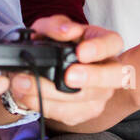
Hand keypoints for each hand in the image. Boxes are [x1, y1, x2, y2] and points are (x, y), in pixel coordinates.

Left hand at [6, 15, 126, 126]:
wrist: (46, 68)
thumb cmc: (56, 44)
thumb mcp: (51, 27)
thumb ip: (57, 25)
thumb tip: (66, 32)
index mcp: (106, 43)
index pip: (113, 43)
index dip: (99, 49)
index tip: (81, 52)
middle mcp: (109, 69)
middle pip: (114, 77)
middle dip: (92, 78)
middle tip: (69, 77)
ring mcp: (100, 93)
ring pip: (86, 99)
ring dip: (53, 94)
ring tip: (24, 83)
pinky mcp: (85, 111)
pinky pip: (69, 114)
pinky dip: (45, 105)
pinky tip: (26, 96)